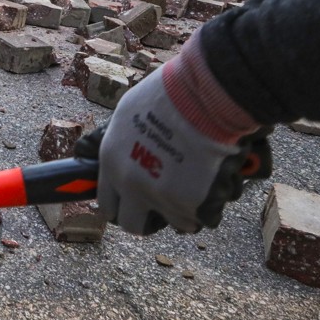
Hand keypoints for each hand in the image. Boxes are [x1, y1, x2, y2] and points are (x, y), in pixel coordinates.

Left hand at [87, 66, 269, 234]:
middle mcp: (132, 186)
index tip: (133, 202)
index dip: (122, 204)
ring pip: (173, 223)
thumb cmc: (168, 95)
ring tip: (196, 183)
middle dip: (148, 219)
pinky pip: (202, 218)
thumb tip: (121, 152)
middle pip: (132, 224)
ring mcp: (162, 198)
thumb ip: (121, 143)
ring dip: (183, 209)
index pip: (107, 203)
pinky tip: (213, 183)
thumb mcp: (127, 115)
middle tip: (162, 206)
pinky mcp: (193, 204)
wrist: (203, 97)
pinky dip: (209, 207)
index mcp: (112, 163)